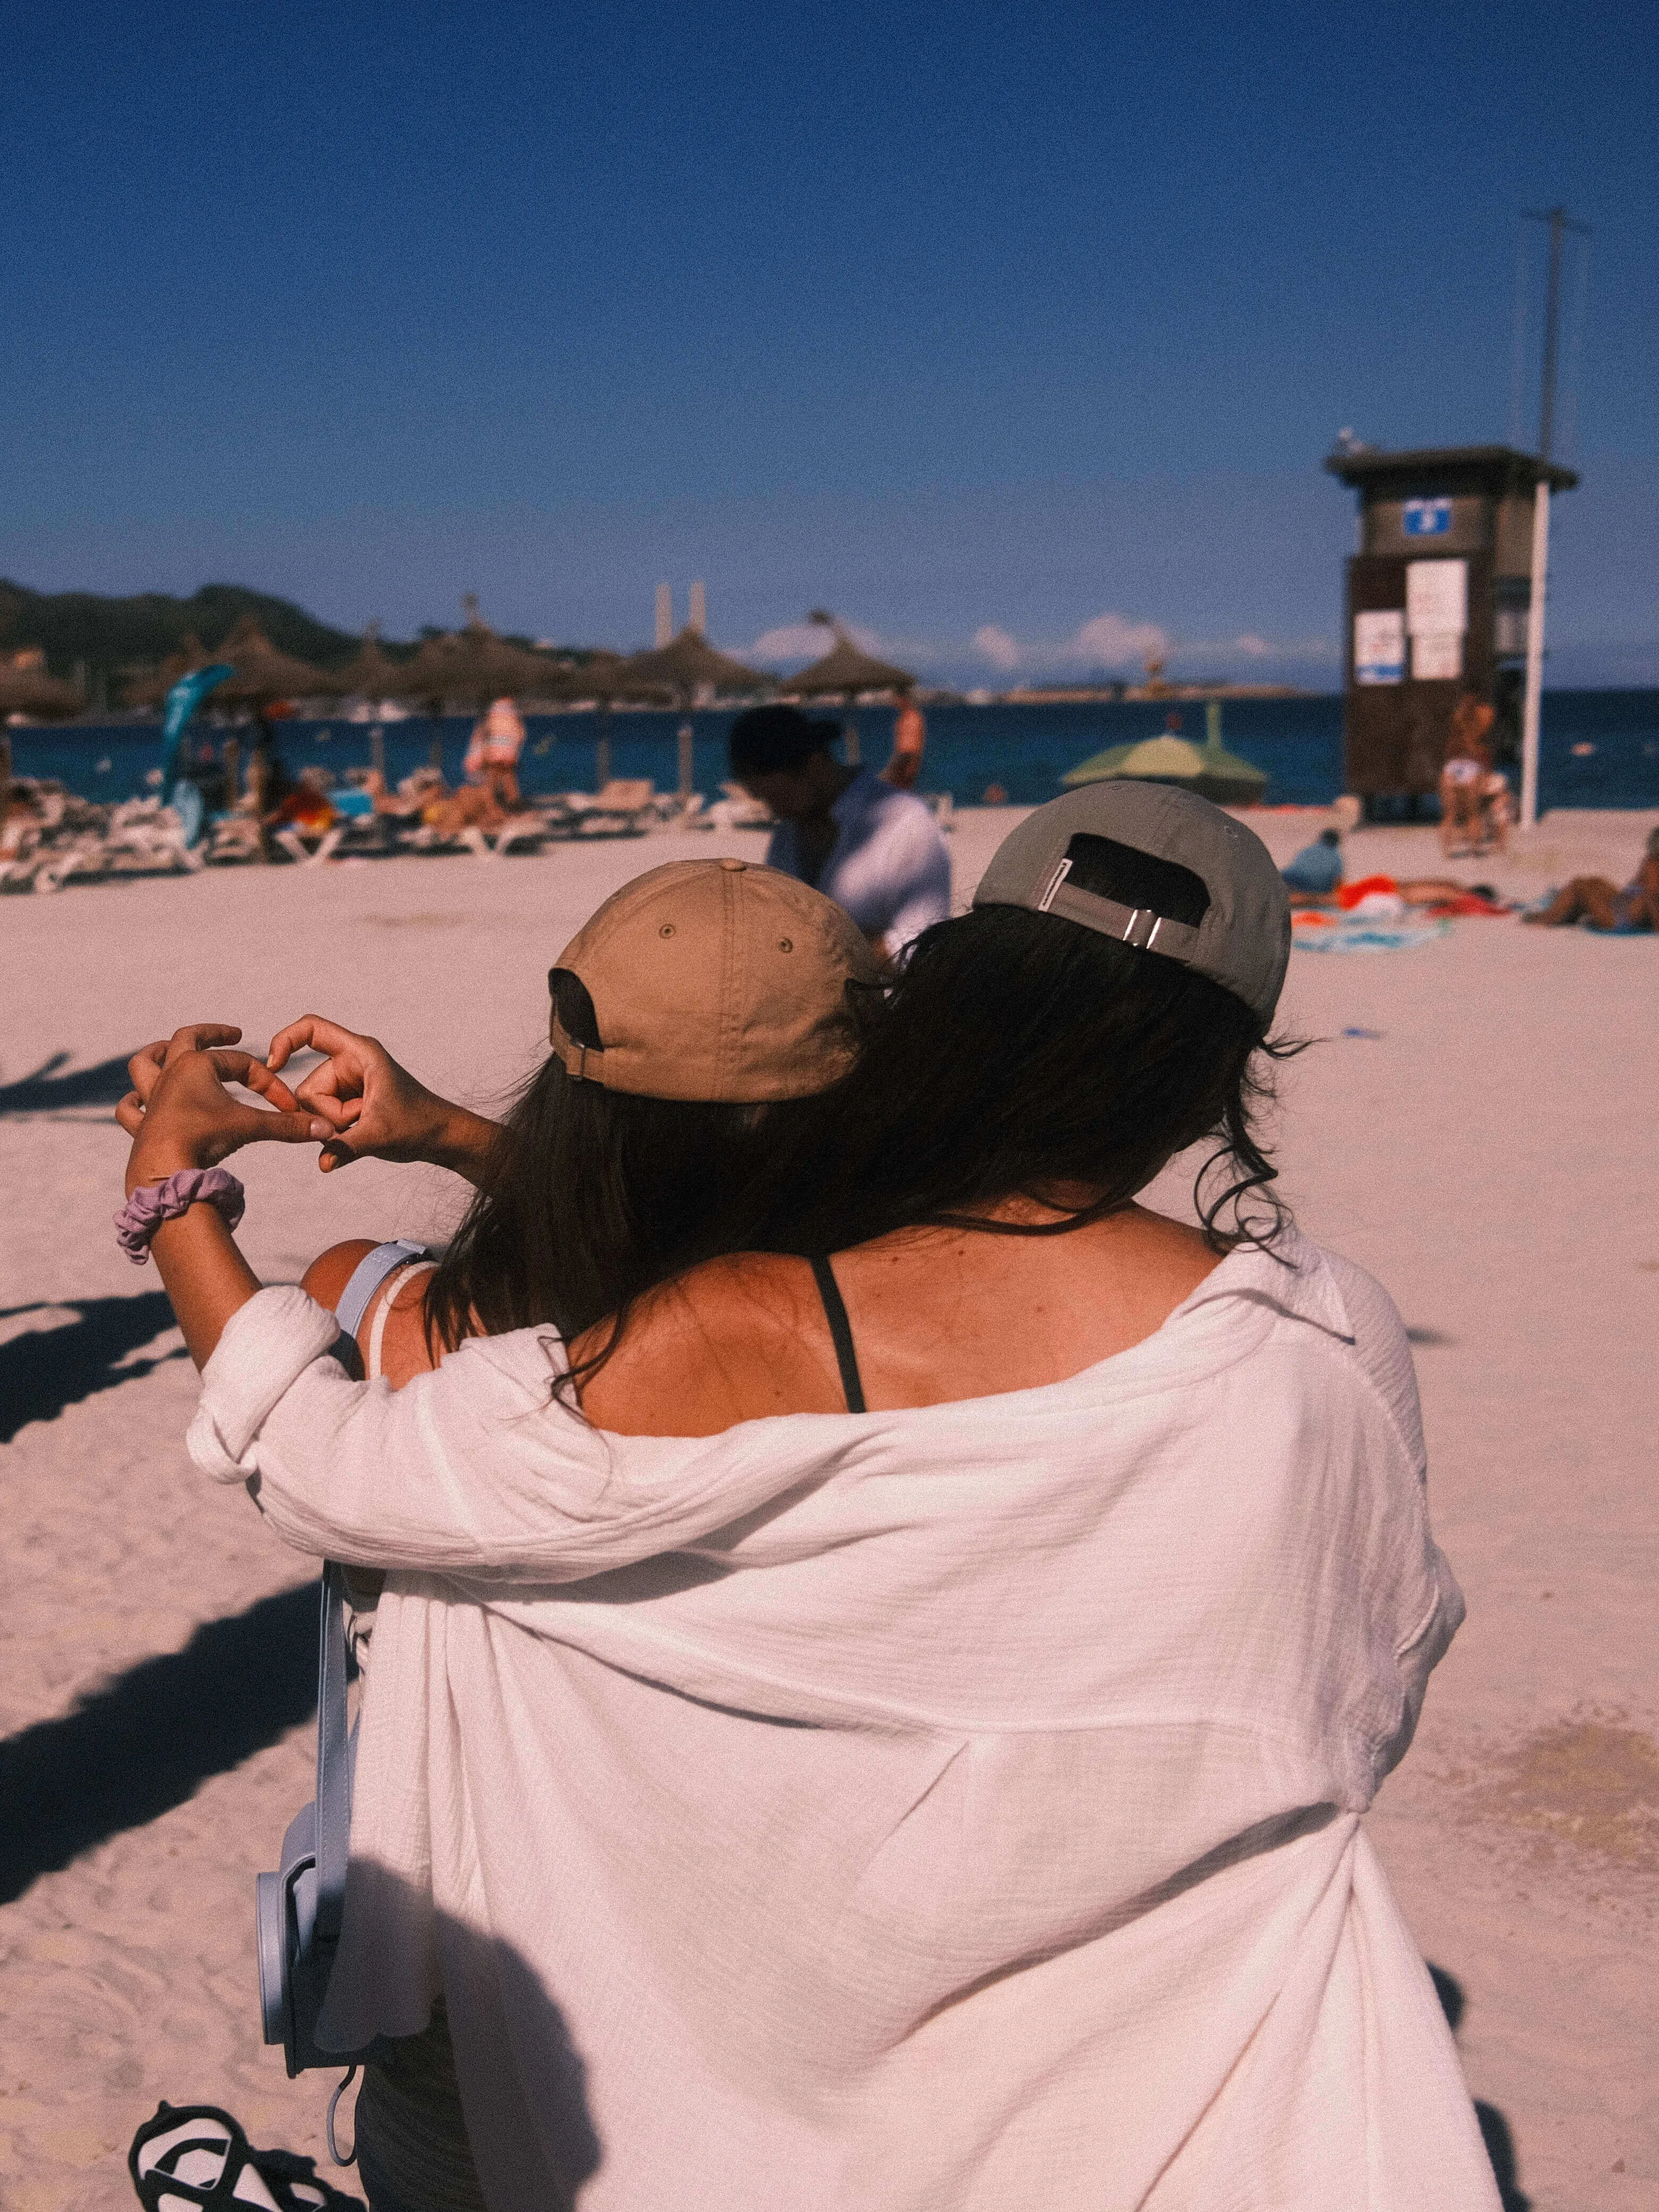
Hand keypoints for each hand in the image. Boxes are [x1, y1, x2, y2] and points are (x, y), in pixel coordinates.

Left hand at [118, 1024, 330, 1193]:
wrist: (165, 1168)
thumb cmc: (206, 1139)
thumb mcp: (252, 1127)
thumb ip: (287, 1126)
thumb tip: (326, 1129)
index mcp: (197, 1065)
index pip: (242, 1066)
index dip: (269, 1083)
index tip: (288, 1106)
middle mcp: (171, 1074)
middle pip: (187, 1038)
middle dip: (212, 1033)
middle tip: (232, 1034)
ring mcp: (152, 1097)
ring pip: (145, 1063)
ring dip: (157, 1053)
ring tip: (170, 1050)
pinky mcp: (141, 1124)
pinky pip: (130, 1108)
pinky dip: (133, 1103)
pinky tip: (140, 1102)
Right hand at [266, 1015, 497, 1178]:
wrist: (439, 1137)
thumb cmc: (418, 1125)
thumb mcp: (380, 1135)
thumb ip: (348, 1146)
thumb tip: (323, 1164)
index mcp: (360, 1053)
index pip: (312, 1029)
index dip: (286, 1040)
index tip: (273, 1066)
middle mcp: (349, 1063)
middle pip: (307, 1087)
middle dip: (327, 1114)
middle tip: (360, 1121)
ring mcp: (346, 1083)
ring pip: (312, 1108)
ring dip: (333, 1124)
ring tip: (364, 1126)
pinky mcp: (346, 1100)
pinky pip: (321, 1117)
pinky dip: (335, 1130)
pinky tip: (359, 1132)